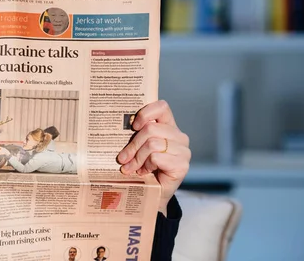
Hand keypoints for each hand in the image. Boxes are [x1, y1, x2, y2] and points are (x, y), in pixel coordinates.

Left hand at [116, 100, 190, 214]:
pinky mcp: (182, 165)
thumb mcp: (139, 148)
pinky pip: (157, 157)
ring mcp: (183, 151)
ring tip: (131, 168)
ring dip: (137, 158)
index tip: (133, 126)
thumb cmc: (143, 168)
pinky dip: (146, 166)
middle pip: (151, 129)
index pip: (162, 107)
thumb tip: (120, 126)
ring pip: (152, 144)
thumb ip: (136, 135)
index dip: (146, 113)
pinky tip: (144, 172)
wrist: (152, 195)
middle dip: (132, 145)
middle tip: (122, 159)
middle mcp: (179, 136)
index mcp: (169, 127)